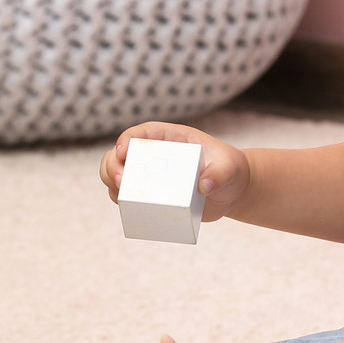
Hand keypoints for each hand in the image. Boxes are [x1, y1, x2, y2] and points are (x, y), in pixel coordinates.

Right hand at [100, 123, 249, 221]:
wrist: (231, 191)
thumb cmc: (230, 170)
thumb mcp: (230, 168)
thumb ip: (221, 173)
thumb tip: (204, 186)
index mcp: (169, 138)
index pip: (141, 133)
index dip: (126, 139)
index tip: (122, 152)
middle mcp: (154, 155)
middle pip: (119, 154)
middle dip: (112, 166)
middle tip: (121, 181)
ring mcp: (150, 176)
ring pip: (117, 175)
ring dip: (112, 184)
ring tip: (121, 196)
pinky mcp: (151, 196)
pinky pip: (128, 198)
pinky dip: (123, 203)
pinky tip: (129, 210)